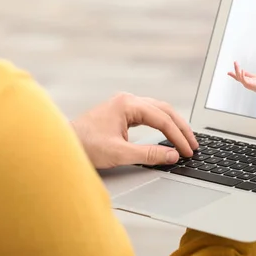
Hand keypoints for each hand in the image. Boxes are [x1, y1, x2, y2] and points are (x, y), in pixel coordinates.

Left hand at [71, 92, 198, 168]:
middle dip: (181, 128)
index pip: (162, 119)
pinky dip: (162, 124)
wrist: (61, 145)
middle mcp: (128, 100)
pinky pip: (149, 114)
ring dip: (173, 124)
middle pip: (164, 110)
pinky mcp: (122, 112)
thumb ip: (149, 154)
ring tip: (185, 140)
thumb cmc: (85, 146)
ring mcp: (124, 104)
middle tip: (193, 145)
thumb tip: (173, 155)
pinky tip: (168, 133)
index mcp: (128, 104)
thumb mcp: (119, 153)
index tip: (187, 151)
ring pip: (158, 110)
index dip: (178, 136)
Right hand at [227, 61, 255, 94]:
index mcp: (245, 80)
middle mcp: (244, 82)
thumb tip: (242, 70)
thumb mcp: (253, 76)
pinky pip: (244, 79)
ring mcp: (246, 83)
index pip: (237, 77)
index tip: (228, 72)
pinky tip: (242, 70)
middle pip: (237, 76)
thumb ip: (248, 74)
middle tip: (235, 62)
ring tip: (236, 64)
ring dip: (237, 70)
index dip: (233, 75)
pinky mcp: (249, 84)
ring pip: (239, 76)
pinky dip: (242, 75)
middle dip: (235, 69)